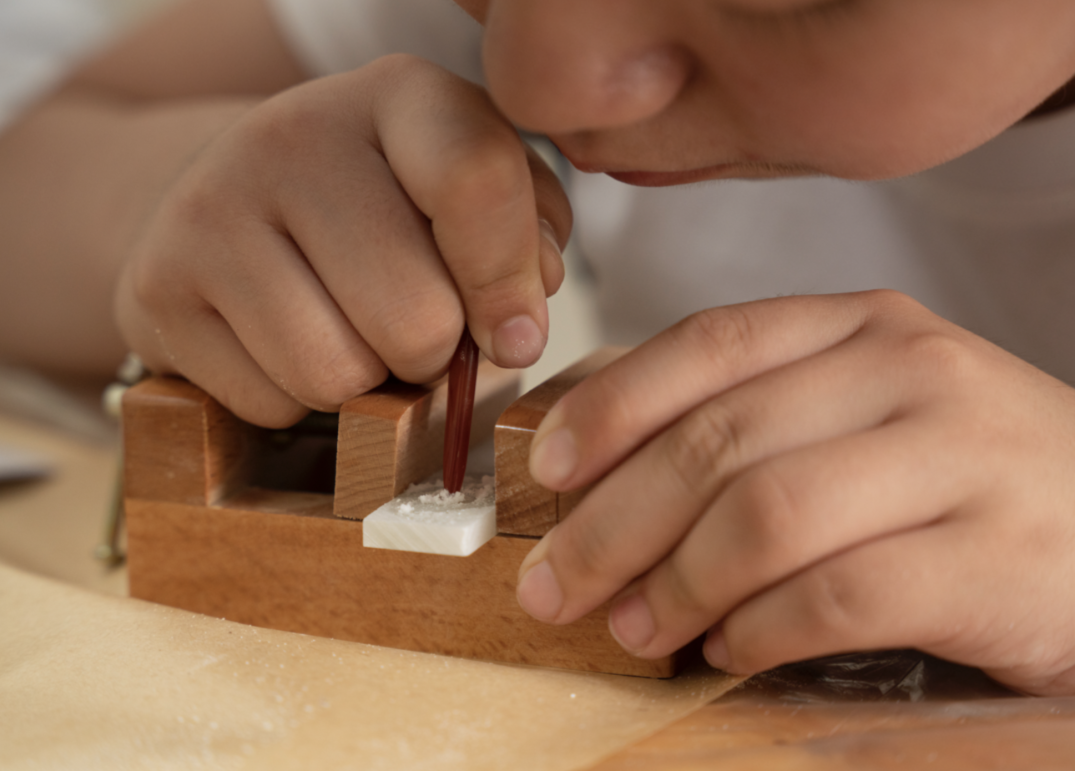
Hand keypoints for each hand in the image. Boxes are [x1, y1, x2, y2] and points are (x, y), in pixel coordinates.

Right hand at [116, 54, 569, 426]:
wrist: (235, 197)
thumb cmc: (385, 207)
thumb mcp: (469, 196)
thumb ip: (522, 242)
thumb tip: (516, 327)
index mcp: (399, 95)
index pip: (474, 182)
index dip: (509, 284)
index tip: (518, 336)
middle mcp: (295, 134)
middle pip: (413, 317)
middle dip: (433, 354)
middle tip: (416, 331)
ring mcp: (212, 206)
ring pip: (337, 375)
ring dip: (366, 383)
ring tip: (353, 335)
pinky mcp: (159, 284)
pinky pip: (271, 404)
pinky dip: (298, 400)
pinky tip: (291, 345)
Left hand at [517, 290, 1074, 695]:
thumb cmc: (955, 482)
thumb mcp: (859, 417)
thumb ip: (753, 424)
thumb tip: (601, 474)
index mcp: (863, 326)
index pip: (709, 342)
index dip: (610, 406)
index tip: (544, 469)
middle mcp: (913, 371)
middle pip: (719, 441)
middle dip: (612, 524)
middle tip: (555, 587)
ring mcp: (964, 457)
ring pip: (768, 517)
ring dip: (677, 585)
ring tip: (635, 628)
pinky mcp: (999, 558)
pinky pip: (840, 597)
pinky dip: (761, 631)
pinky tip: (730, 651)